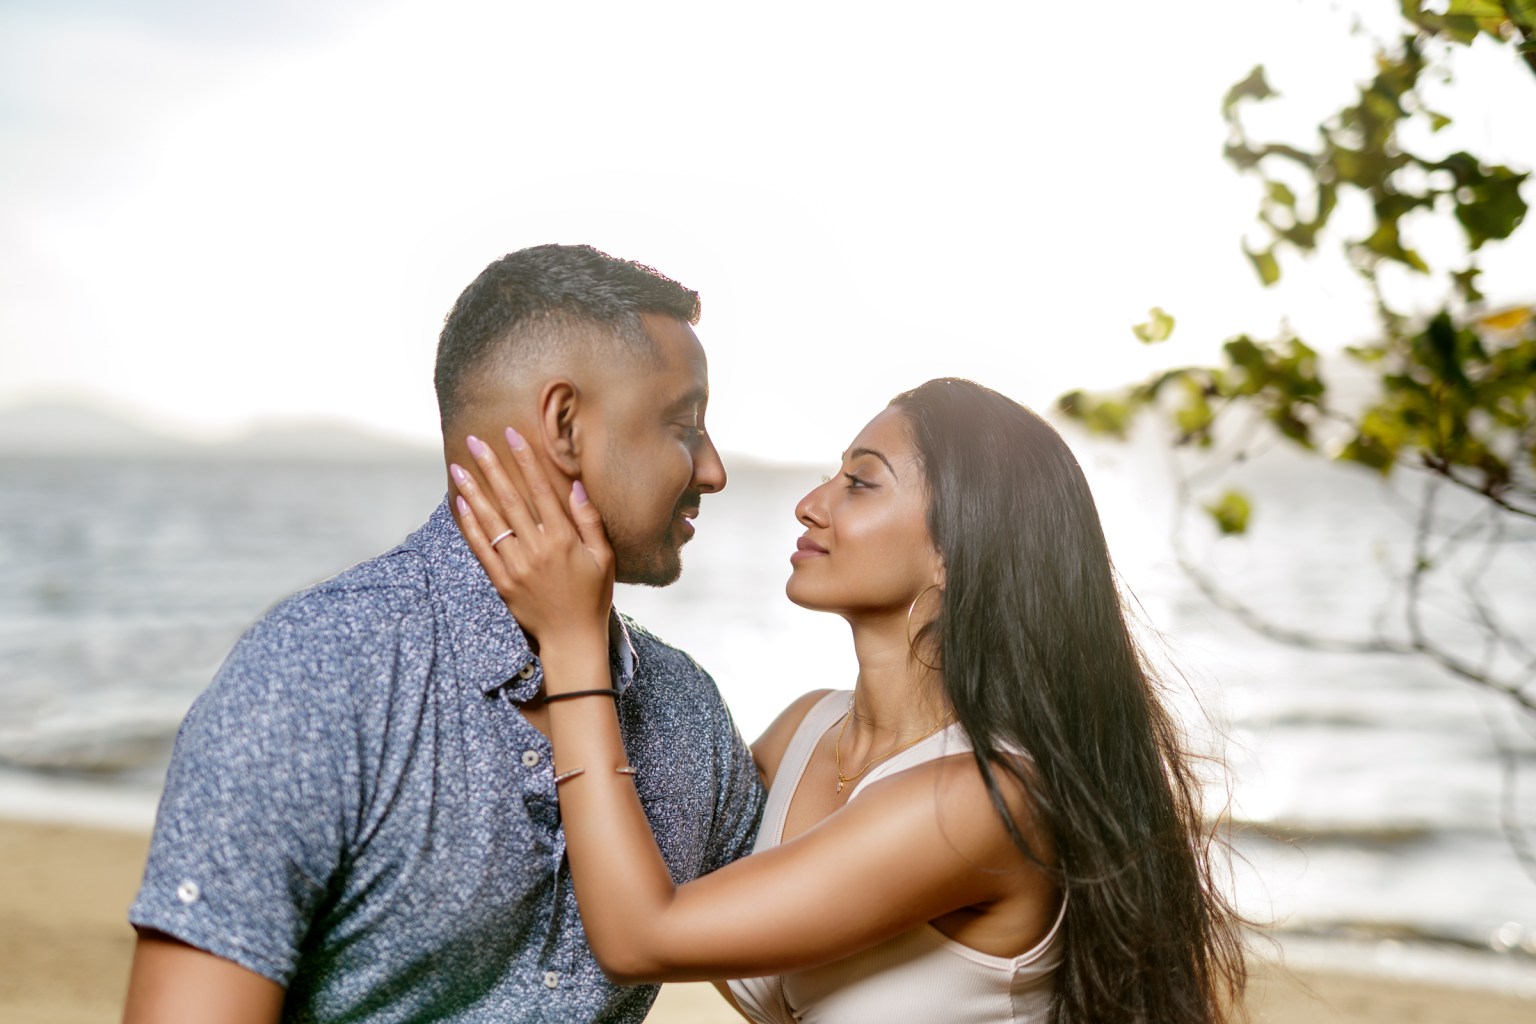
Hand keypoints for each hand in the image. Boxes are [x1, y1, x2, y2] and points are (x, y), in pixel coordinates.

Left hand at [453, 427, 613, 645]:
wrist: (572, 639)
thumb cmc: (593, 596)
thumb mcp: (604, 557)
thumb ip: (590, 521)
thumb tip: (576, 487)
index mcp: (563, 539)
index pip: (540, 490)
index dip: (525, 460)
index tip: (511, 435)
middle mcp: (536, 549)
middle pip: (509, 499)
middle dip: (491, 466)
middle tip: (475, 440)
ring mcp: (516, 566)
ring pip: (491, 520)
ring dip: (473, 490)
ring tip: (458, 465)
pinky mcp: (501, 582)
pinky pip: (481, 548)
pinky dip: (470, 525)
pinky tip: (461, 503)